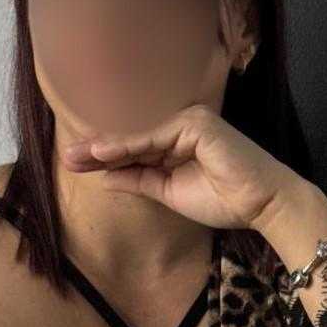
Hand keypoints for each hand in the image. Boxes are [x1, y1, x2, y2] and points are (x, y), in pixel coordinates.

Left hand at [61, 102, 308, 233]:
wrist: (261, 205)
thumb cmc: (224, 200)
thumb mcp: (169, 193)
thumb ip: (139, 181)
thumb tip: (105, 178)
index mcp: (176, 142)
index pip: (134, 148)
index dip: (104, 157)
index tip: (74, 165)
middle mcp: (182, 126)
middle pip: (132, 139)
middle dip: (98, 150)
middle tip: (66, 159)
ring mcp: (190, 121)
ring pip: (140, 138)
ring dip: (106, 148)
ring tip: (76, 157)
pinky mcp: (197, 123)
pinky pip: (155, 137)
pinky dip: (129, 146)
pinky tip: (103, 153)